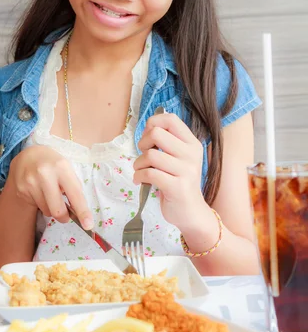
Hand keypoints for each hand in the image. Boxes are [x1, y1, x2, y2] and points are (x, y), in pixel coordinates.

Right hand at [10, 145, 92, 228]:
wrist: (27, 155)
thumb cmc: (52, 164)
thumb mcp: (66, 168)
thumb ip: (73, 188)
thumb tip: (78, 212)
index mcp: (61, 167)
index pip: (74, 193)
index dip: (82, 211)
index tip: (88, 225)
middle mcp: (45, 174)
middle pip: (57, 210)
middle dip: (64, 217)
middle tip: (66, 216)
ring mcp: (30, 183)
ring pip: (47, 211)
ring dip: (51, 208)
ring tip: (49, 194)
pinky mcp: (21, 190)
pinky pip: (36, 207)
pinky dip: (41, 203)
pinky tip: (38, 191)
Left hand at [133, 112, 206, 230]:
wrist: (191, 212)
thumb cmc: (179, 182)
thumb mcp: (179, 158)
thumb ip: (168, 142)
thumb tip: (149, 126)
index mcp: (192, 143)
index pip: (170, 120)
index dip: (153, 124)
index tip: (148, 138)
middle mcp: (191, 154)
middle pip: (156, 134)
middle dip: (142, 144)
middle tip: (144, 156)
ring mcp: (186, 171)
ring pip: (150, 155)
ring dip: (138, 164)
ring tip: (141, 171)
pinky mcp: (177, 187)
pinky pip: (149, 173)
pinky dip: (139, 176)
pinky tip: (140, 181)